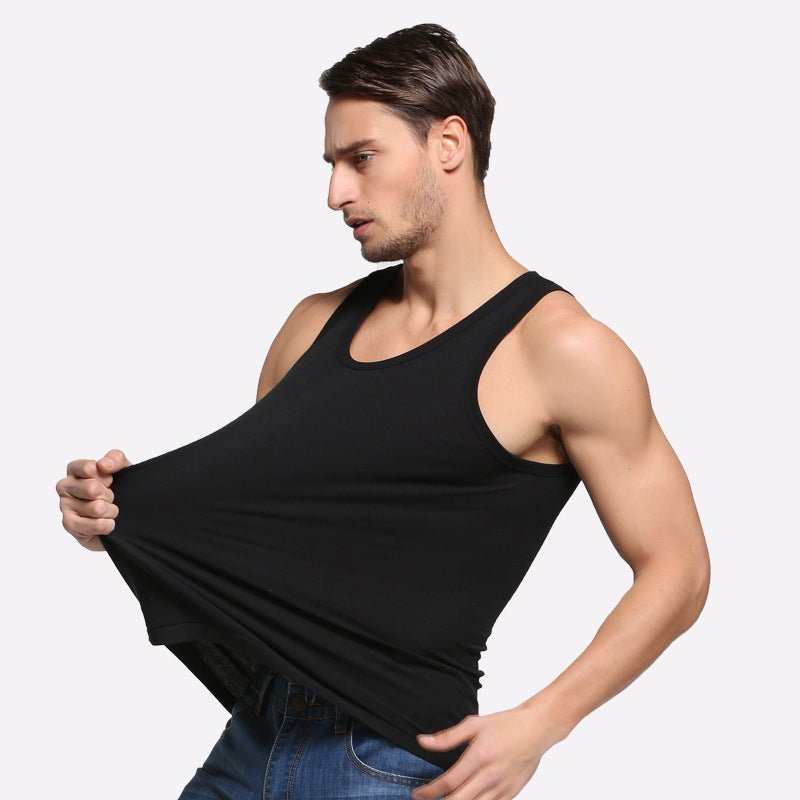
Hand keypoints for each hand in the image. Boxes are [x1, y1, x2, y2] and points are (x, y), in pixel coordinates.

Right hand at [55, 449, 131, 551]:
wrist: (124, 516)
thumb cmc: (118, 489)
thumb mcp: (123, 469)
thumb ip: (115, 458)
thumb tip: (103, 465)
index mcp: (75, 470)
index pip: (88, 468)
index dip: (106, 476)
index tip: (110, 481)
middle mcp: (65, 486)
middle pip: (91, 488)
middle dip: (109, 495)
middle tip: (110, 498)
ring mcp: (65, 505)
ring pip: (96, 508)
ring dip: (110, 511)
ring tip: (108, 511)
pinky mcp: (69, 524)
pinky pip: (95, 525)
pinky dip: (107, 525)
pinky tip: (106, 522)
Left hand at [411, 702, 566, 799]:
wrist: (536, 729)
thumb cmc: (504, 725)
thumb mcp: (473, 724)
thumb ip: (447, 737)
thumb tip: (422, 741)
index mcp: (479, 757)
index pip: (448, 782)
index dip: (429, 791)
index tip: (417, 793)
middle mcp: (490, 776)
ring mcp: (502, 788)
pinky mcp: (511, 794)